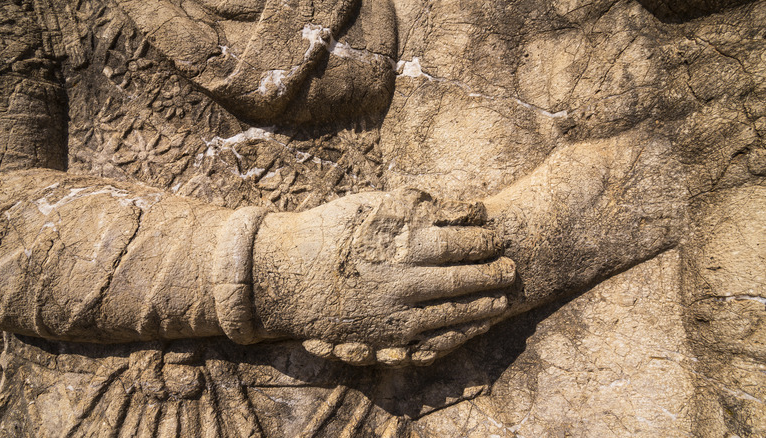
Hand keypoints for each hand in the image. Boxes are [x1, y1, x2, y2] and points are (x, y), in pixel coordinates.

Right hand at [252, 189, 515, 366]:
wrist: (283, 273)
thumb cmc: (330, 231)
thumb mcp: (373, 206)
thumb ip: (420, 206)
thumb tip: (466, 207)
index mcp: (400, 242)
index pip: (459, 242)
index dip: (485, 241)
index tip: (498, 237)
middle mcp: (402, 279)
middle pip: (463, 279)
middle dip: (493, 274)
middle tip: (511, 269)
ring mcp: (394, 312)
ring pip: (453, 313)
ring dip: (484, 306)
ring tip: (503, 300)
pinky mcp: (384, 337)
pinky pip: (432, 339)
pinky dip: (459, 333)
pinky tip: (475, 326)